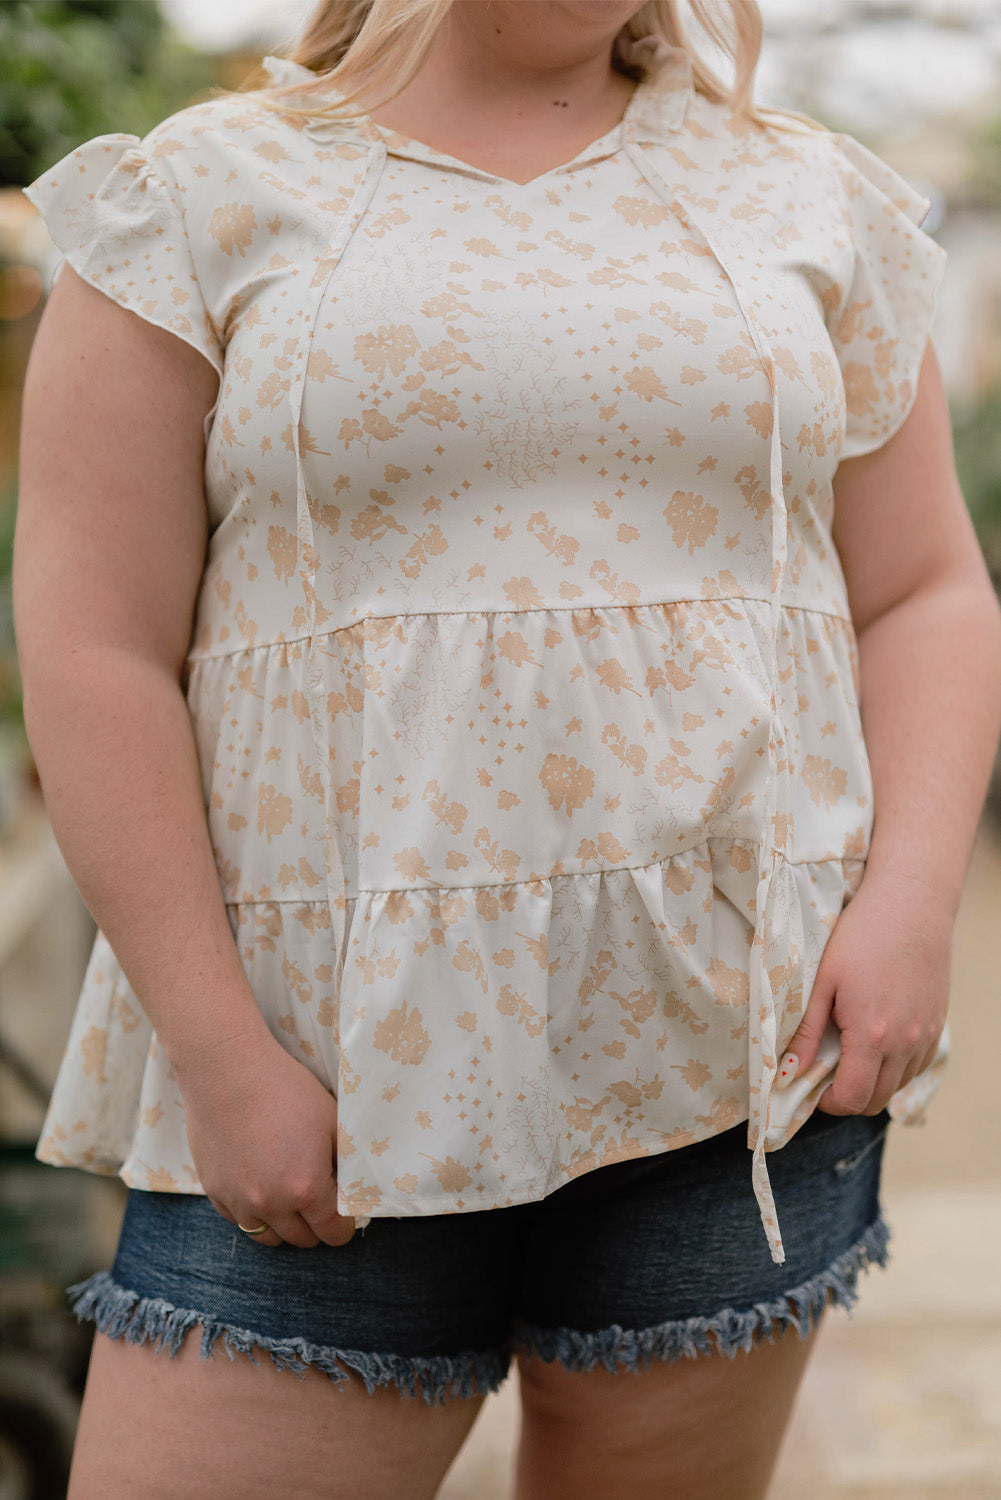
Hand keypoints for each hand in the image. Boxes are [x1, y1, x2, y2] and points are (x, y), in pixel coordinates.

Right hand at [171, 1029, 356, 1248]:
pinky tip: (260, 1187)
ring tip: (290, 1200)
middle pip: (302, 1239)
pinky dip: (252, 1212)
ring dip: (283, 1225)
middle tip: (320, 1202)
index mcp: (307, 1188)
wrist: (228, 1070)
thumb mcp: (332, 1121)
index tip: (345, 1215)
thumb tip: (351, 1187)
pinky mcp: (214, 1191)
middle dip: (316, 1226)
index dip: (345, 1226)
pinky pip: (238, 1220)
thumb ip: (344, 1162)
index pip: (334, 1233)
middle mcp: (271, 1203)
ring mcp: (238, 1200)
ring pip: (267, 1237)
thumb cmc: (286, 1089)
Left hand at [779, 876, 950, 1115]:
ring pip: (898, 1086)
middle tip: (824, 1072)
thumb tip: (788, 1072)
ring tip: (849, 1053)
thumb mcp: (824, 981)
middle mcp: (905, 1044)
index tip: (810, 1086)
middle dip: (846, 1097)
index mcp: (872, 1036)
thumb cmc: (861, 936)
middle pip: (875, 1100)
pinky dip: (895, 1067)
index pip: (851, 1098)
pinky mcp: (937, 1025)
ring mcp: (926, 1036)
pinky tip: (876, 1042)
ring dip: (872, 1083)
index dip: (826, 1102)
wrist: (911, 905)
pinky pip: (916, 1066)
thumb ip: (807, 1032)